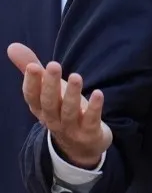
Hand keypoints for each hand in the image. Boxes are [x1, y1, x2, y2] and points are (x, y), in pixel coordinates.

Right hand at [7, 43, 111, 168]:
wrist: (81, 146)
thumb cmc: (62, 110)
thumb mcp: (47, 91)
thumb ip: (32, 69)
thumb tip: (12, 46)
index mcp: (41, 109)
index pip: (32, 97)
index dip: (31, 83)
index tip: (33, 66)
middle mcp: (53, 119)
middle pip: (49, 103)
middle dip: (50, 85)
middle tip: (53, 65)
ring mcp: (71, 128)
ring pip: (69, 111)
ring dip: (71, 94)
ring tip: (75, 76)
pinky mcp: (90, 132)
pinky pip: (91, 120)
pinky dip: (94, 108)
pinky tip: (99, 93)